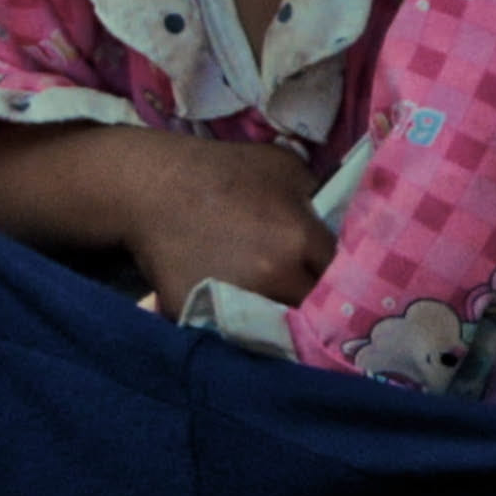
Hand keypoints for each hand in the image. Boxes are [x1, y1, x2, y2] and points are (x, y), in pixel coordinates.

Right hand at [121, 136, 332, 312]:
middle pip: (314, 309)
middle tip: (304, 292)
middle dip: (313, 301)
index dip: (343, 276)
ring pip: (276, 326)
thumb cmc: (218, 169)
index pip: (346, 276)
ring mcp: (238, 300)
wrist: (149, 186)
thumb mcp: (283, 165)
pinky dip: (233, 323)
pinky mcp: (201, 315)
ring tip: (269, 304)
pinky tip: (231, 307)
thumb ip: (317, 198)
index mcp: (300, 239)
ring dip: (277, 317)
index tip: (333, 275)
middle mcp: (275, 276)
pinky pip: (229, 330)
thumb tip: (334, 224)